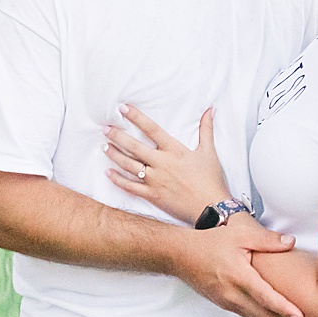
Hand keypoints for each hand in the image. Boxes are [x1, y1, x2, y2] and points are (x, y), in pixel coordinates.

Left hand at [103, 105, 229, 224]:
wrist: (212, 208)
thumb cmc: (211, 180)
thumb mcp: (209, 152)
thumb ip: (206, 129)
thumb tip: (210, 109)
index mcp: (174, 150)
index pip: (152, 129)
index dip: (136, 117)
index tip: (123, 108)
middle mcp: (162, 163)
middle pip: (134, 146)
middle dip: (118, 136)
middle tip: (105, 128)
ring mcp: (155, 180)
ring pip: (129, 165)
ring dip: (115, 155)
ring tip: (104, 146)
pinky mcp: (153, 195)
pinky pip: (131, 187)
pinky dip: (118, 180)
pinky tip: (108, 173)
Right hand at [175, 214, 302, 316]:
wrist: (179, 254)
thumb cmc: (208, 242)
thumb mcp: (238, 235)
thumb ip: (266, 240)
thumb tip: (291, 242)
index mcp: (238, 276)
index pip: (266, 297)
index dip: (285, 308)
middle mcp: (232, 294)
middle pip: (264, 315)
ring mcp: (226, 302)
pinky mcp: (223, 304)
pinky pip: (247, 314)